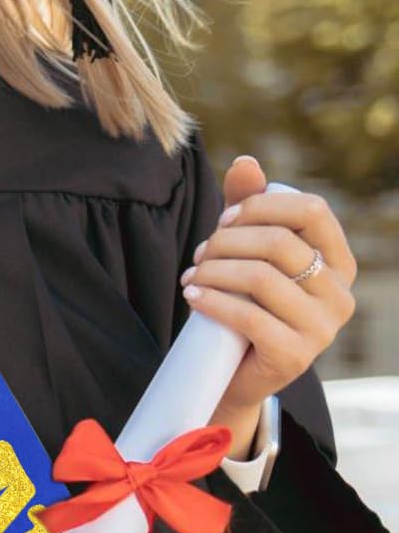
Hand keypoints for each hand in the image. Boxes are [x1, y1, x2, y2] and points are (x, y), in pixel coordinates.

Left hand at [180, 157, 357, 455]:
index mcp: (338, 261)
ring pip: (262, 277)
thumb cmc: (243, 300)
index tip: (222, 220)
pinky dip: (212, 300)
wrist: (233, 371)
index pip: (312, 210)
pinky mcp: (296, 356)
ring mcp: (324, 329)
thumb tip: (245, 161)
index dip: (261, 206)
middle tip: (199, 255)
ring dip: (214, 271)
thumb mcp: (246, 250)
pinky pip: (250, 317)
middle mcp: (341, 294)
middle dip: (227, 242)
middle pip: (280, 242)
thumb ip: (248, 206)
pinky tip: (192, 296)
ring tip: (192, 277)